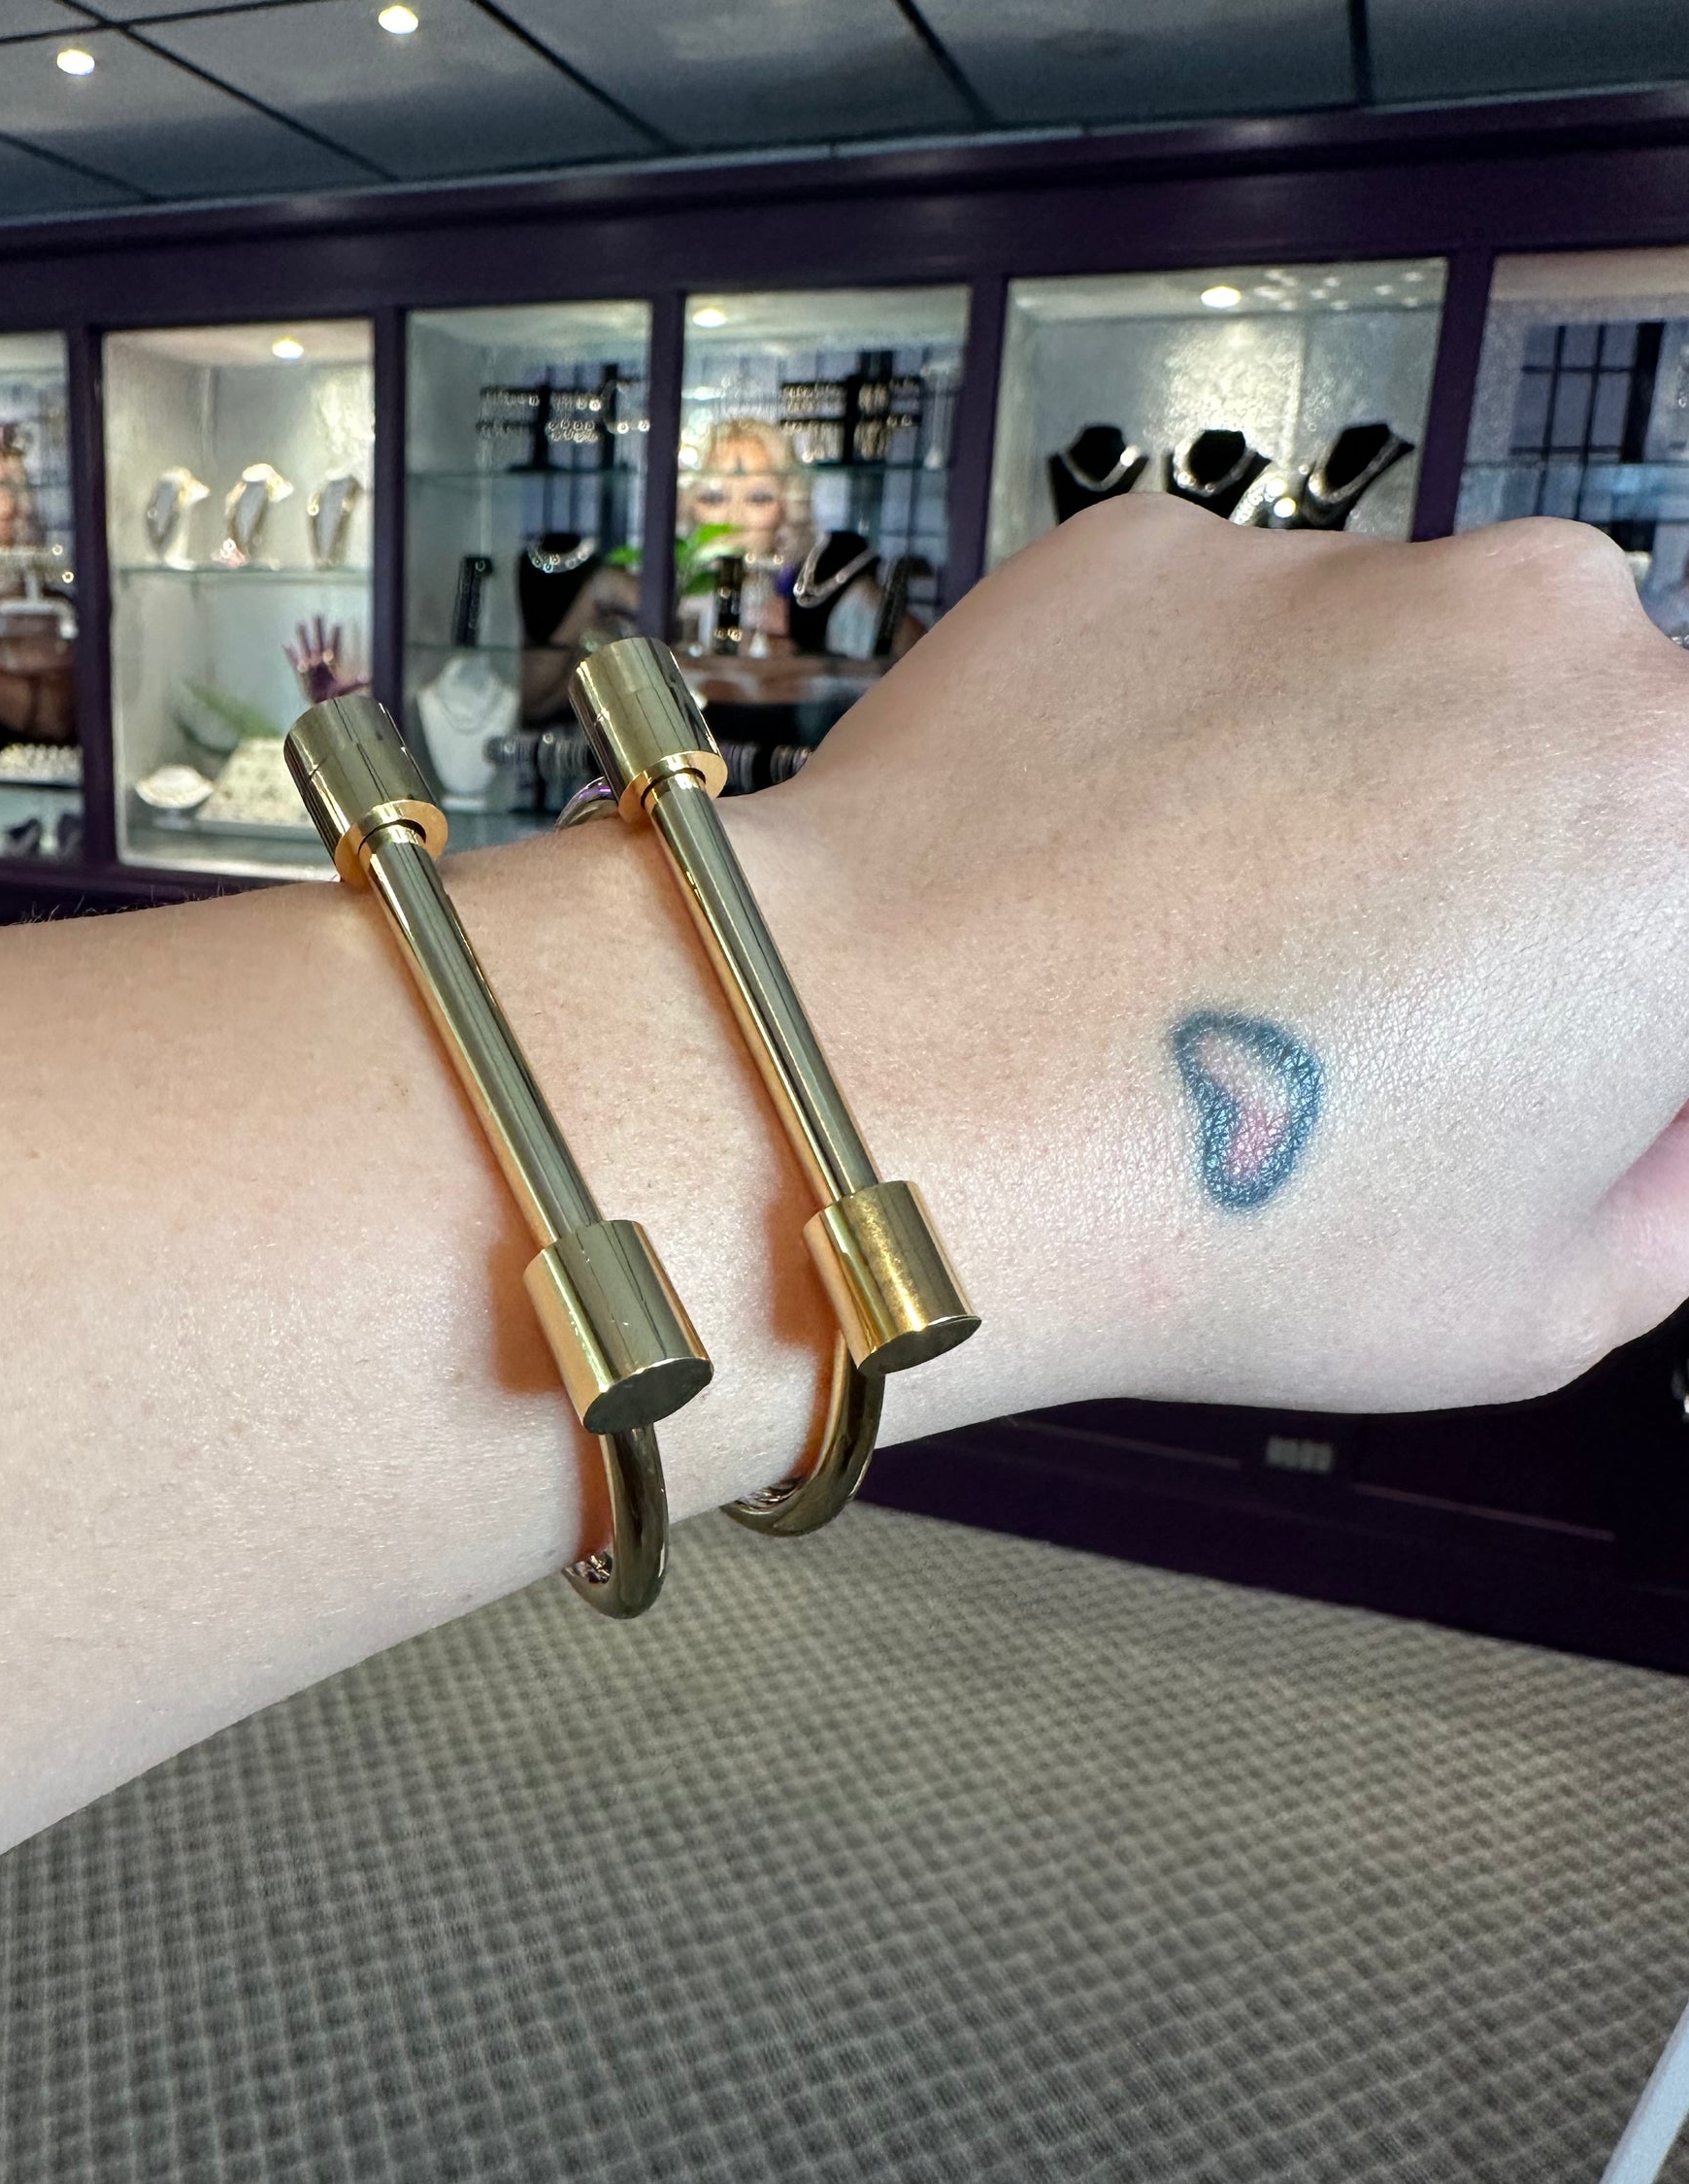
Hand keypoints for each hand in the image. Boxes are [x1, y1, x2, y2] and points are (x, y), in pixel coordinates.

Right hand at [285, 616, 368, 705]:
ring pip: (305, 647)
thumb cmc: (333, 695)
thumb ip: (356, 683)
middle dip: (318, 629)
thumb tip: (368, 678)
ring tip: (300, 623)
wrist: (320, 703)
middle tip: (318, 614)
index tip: (338, 624)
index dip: (336, 636)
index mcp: (330, 664)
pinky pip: (294, 662)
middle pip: (319, 641)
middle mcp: (319, 661)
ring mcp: (309, 665)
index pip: (334, 647)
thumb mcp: (346, 689)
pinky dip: (290, 655)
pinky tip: (286, 644)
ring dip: (302, 636)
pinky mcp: (300, 672)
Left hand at [742, 500, 1688, 1419]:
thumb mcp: (1544, 1302)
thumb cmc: (1202, 1210)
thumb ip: (1675, 1182)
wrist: (898, 1099)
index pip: (1688, 884)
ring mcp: (1340, 571)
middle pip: (1584, 754)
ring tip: (1204, 956)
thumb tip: (1665, 1106)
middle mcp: (1552, 640)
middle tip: (1367, 1016)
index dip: (1639, 984)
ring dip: (1348, 790)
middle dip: (1513, 869)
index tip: (1561, 1042)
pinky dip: (1185, 743)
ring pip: (1396, 680)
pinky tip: (1106, 876)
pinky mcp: (1160, 555)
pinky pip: (1219, 648)